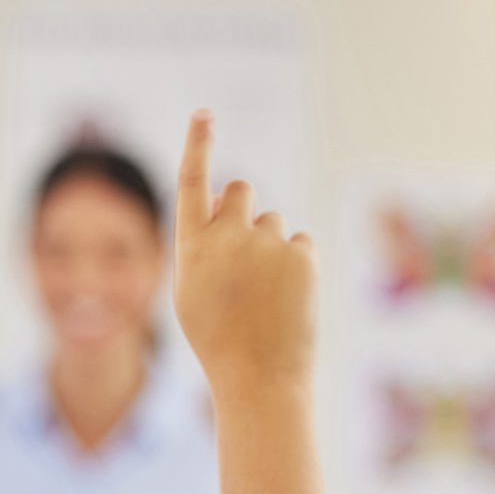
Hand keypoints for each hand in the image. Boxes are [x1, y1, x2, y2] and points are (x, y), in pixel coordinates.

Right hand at [172, 112, 315, 394]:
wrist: (259, 378)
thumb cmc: (220, 339)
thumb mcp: (195, 292)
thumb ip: (203, 244)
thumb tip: (221, 198)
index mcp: (192, 248)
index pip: (192, 182)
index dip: (198, 144)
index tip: (204, 115)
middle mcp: (227, 237)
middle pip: (241, 190)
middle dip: (244, 208)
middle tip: (247, 249)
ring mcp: (266, 244)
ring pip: (273, 223)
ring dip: (270, 249)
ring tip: (266, 296)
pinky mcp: (302, 255)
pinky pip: (300, 244)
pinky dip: (296, 267)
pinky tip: (288, 300)